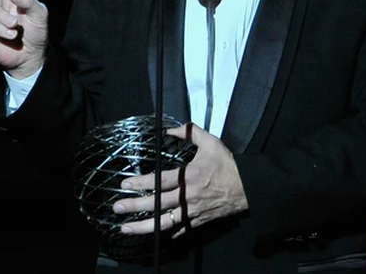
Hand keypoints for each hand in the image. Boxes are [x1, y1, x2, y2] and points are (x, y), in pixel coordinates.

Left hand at [112, 124, 248, 236]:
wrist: (248, 188)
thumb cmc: (228, 165)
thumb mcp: (211, 143)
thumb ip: (190, 133)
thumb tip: (171, 129)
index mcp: (189, 177)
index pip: (160, 181)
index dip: (141, 183)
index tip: (125, 185)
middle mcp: (188, 197)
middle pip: (157, 204)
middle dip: (135, 206)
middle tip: (117, 207)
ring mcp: (193, 212)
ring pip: (165, 222)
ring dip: (144, 226)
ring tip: (125, 228)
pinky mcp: (199, 221)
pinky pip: (180, 230)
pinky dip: (166, 233)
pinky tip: (152, 235)